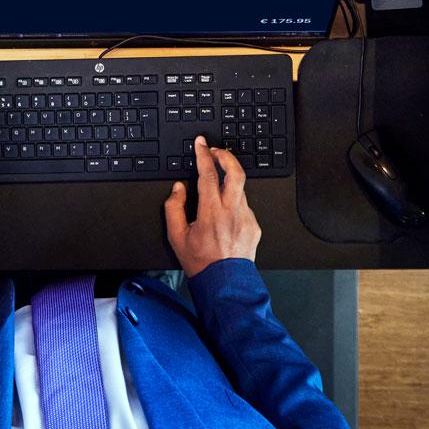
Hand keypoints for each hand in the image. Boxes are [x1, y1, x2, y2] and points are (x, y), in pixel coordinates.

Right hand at [162, 135, 260, 277]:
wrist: (225, 284)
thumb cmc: (201, 263)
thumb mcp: (177, 237)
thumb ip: (174, 208)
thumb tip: (178, 189)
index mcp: (211, 213)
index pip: (208, 175)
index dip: (204, 155)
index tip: (201, 144)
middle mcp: (232, 212)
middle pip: (236, 172)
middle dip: (226, 156)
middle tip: (216, 151)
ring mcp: (246, 218)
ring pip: (240, 189)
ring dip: (229, 181)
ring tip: (216, 187)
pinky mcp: (254, 225)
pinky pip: (244, 205)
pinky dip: (234, 202)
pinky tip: (225, 214)